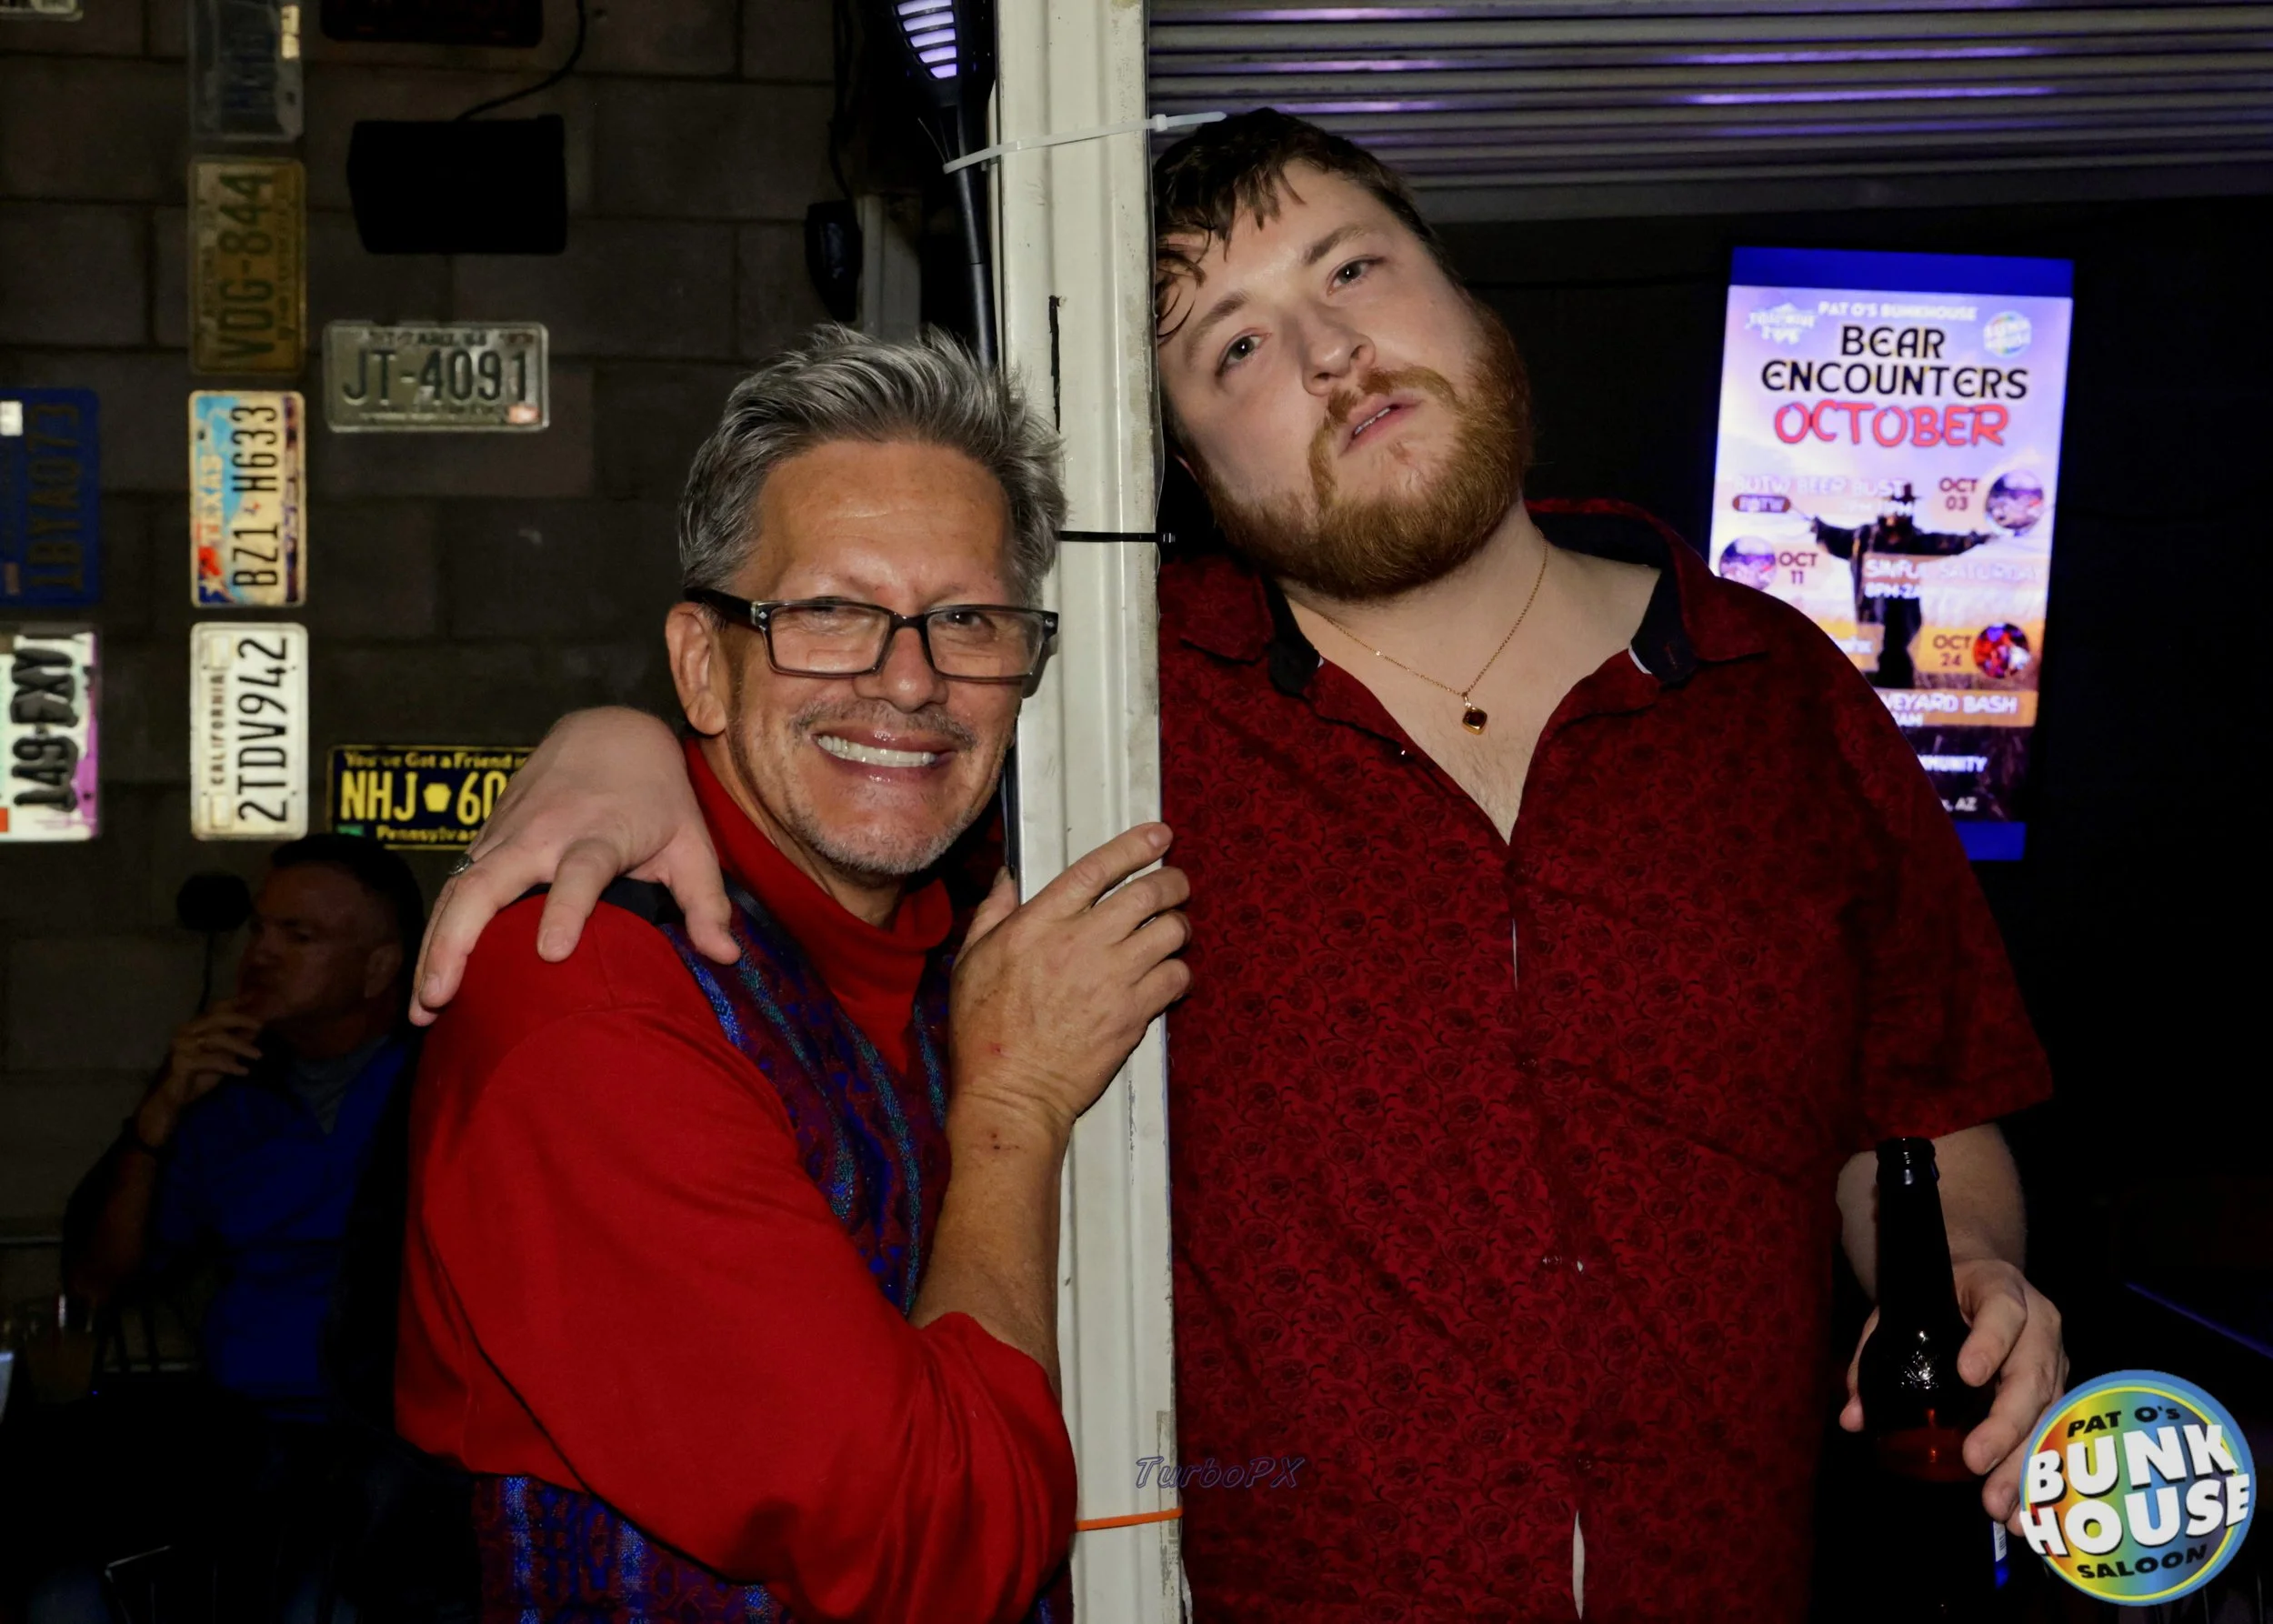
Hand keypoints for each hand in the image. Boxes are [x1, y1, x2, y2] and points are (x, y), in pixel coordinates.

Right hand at [138, 999, 263, 1145]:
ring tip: (258, 1055)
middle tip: (261, 1026)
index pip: (216, 1008)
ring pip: (216, 1038)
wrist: (174, 1097)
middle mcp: (187, 1031)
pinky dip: (229, 1065)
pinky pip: (210, 1060)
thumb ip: (237, 1041)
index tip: (254, 997)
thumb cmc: (199, 1075)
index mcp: (196, 1026)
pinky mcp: (182, 1061)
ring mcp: (182, 1045)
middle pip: (217, 1018)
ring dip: (241, 1045)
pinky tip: (243, 1071)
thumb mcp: (223, 1056)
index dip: (235, 1001)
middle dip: (242, 1019)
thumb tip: (258, 1027)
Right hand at [410, 708, 736, 1023]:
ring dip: (435, 946)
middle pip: (490, 882)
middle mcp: (544, 833)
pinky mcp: (487, 836)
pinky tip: (428, 978)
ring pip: (458, 888)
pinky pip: (453, 885)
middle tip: (443, 999)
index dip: (567, 909)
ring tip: (423, 1007)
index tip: (552, 953)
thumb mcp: (692, 843)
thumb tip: (726, 956)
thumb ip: (707, 901)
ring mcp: (507, 833)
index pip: (580, 873)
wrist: (610, 729)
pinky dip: (437, 929)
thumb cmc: (657, 795)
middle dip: (460, 941)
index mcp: (599, 835)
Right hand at [948, 824, 1191, 1142]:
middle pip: (1148, 893)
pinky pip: (1176, 976)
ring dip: (1178, 927)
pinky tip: (1167, 976)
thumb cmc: (985, 1033)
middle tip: (1176, 883)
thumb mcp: (971, 961)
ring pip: (1170, 931)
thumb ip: (993, 912)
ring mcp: (1112, 978)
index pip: (1098, 868)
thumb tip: (1007, 879)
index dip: (1134, 846)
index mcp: (1040, 923)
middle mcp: (1082, 942)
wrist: (1011, 1092)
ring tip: (1172, 932)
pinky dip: (1179, 972)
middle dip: (1171, 881)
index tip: (1156, 836)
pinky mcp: (1133, 1013)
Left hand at [1841, 1257, 2067, 1526]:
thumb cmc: (1939, 1296)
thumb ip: (1874, 1357)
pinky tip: (2023, 1512)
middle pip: (2032, 1376)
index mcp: (1999, 1290)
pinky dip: (2041, 1478)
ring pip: (2050, 1414)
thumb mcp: (1902, 1311)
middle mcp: (2039, 1326)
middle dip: (2006, 1425)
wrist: (1983, 1280)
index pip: (2002, 1311)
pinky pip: (2056, 1437)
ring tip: (1998, 1504)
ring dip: (2025, 1463)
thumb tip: (1853, 1417)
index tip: (1968, 1374)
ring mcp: (2056, 1361)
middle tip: (1975, 1461)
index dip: (1990, 1343)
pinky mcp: (2061, 1393)